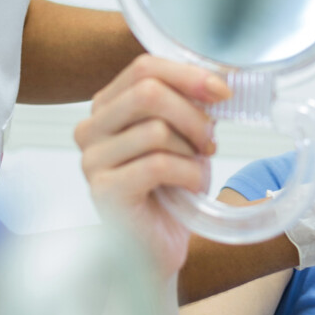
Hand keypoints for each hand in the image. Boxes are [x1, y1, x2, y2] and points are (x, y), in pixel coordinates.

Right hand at [76, 55, 228, 274]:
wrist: (157, 247)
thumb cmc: (170, 190)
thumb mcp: (183, 136)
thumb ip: (189, 105)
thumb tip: (221, 80)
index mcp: (107, 106)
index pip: (144, 67)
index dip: (189, 74)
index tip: (223, 92)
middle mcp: (91, 128)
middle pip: (148, 92)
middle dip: (193, 115)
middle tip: (210, 142)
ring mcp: (92, 160)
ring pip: (156, 130)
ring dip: (192, 152)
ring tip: (198, 171)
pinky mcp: (103, 190)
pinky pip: (157, 165)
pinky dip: (187, 174)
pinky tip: (191, 188)